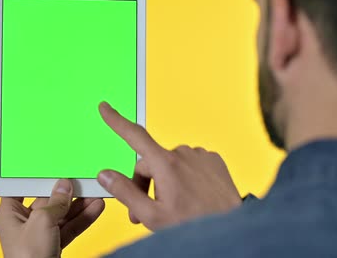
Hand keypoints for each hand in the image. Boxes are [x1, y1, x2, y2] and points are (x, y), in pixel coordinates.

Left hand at [0, 179, 104, 257]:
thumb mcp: (42, 222)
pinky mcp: (52, 246)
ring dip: (78, 205)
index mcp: (9, 214)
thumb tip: (63, 186)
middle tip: (80, 179)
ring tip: (95, 193)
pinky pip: (68, 228)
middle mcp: (22, 224)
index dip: (35, 177)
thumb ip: (55, 202)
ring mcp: (38, 236)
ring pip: (61, 215)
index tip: (50, 167)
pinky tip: (95, 209)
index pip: (20, 188)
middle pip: (46, 201)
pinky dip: (82, 219)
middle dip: (65, 192)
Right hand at [96, 102, 241, 230]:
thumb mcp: (152, 215)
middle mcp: (183, 153)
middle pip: (150, 162)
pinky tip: (191, 196)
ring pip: (170, 164)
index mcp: (165, 164)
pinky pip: (190, 164)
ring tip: (172, 206)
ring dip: (165, 181)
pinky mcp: (214, 160)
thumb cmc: (192, 225)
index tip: (105, 108)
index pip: (134, 136)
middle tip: (143, 212)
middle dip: (142, 184)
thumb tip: (105, 175)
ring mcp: (200, 155)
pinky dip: (185, 177)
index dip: (117, 121)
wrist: (231, 229)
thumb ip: (125, 192)